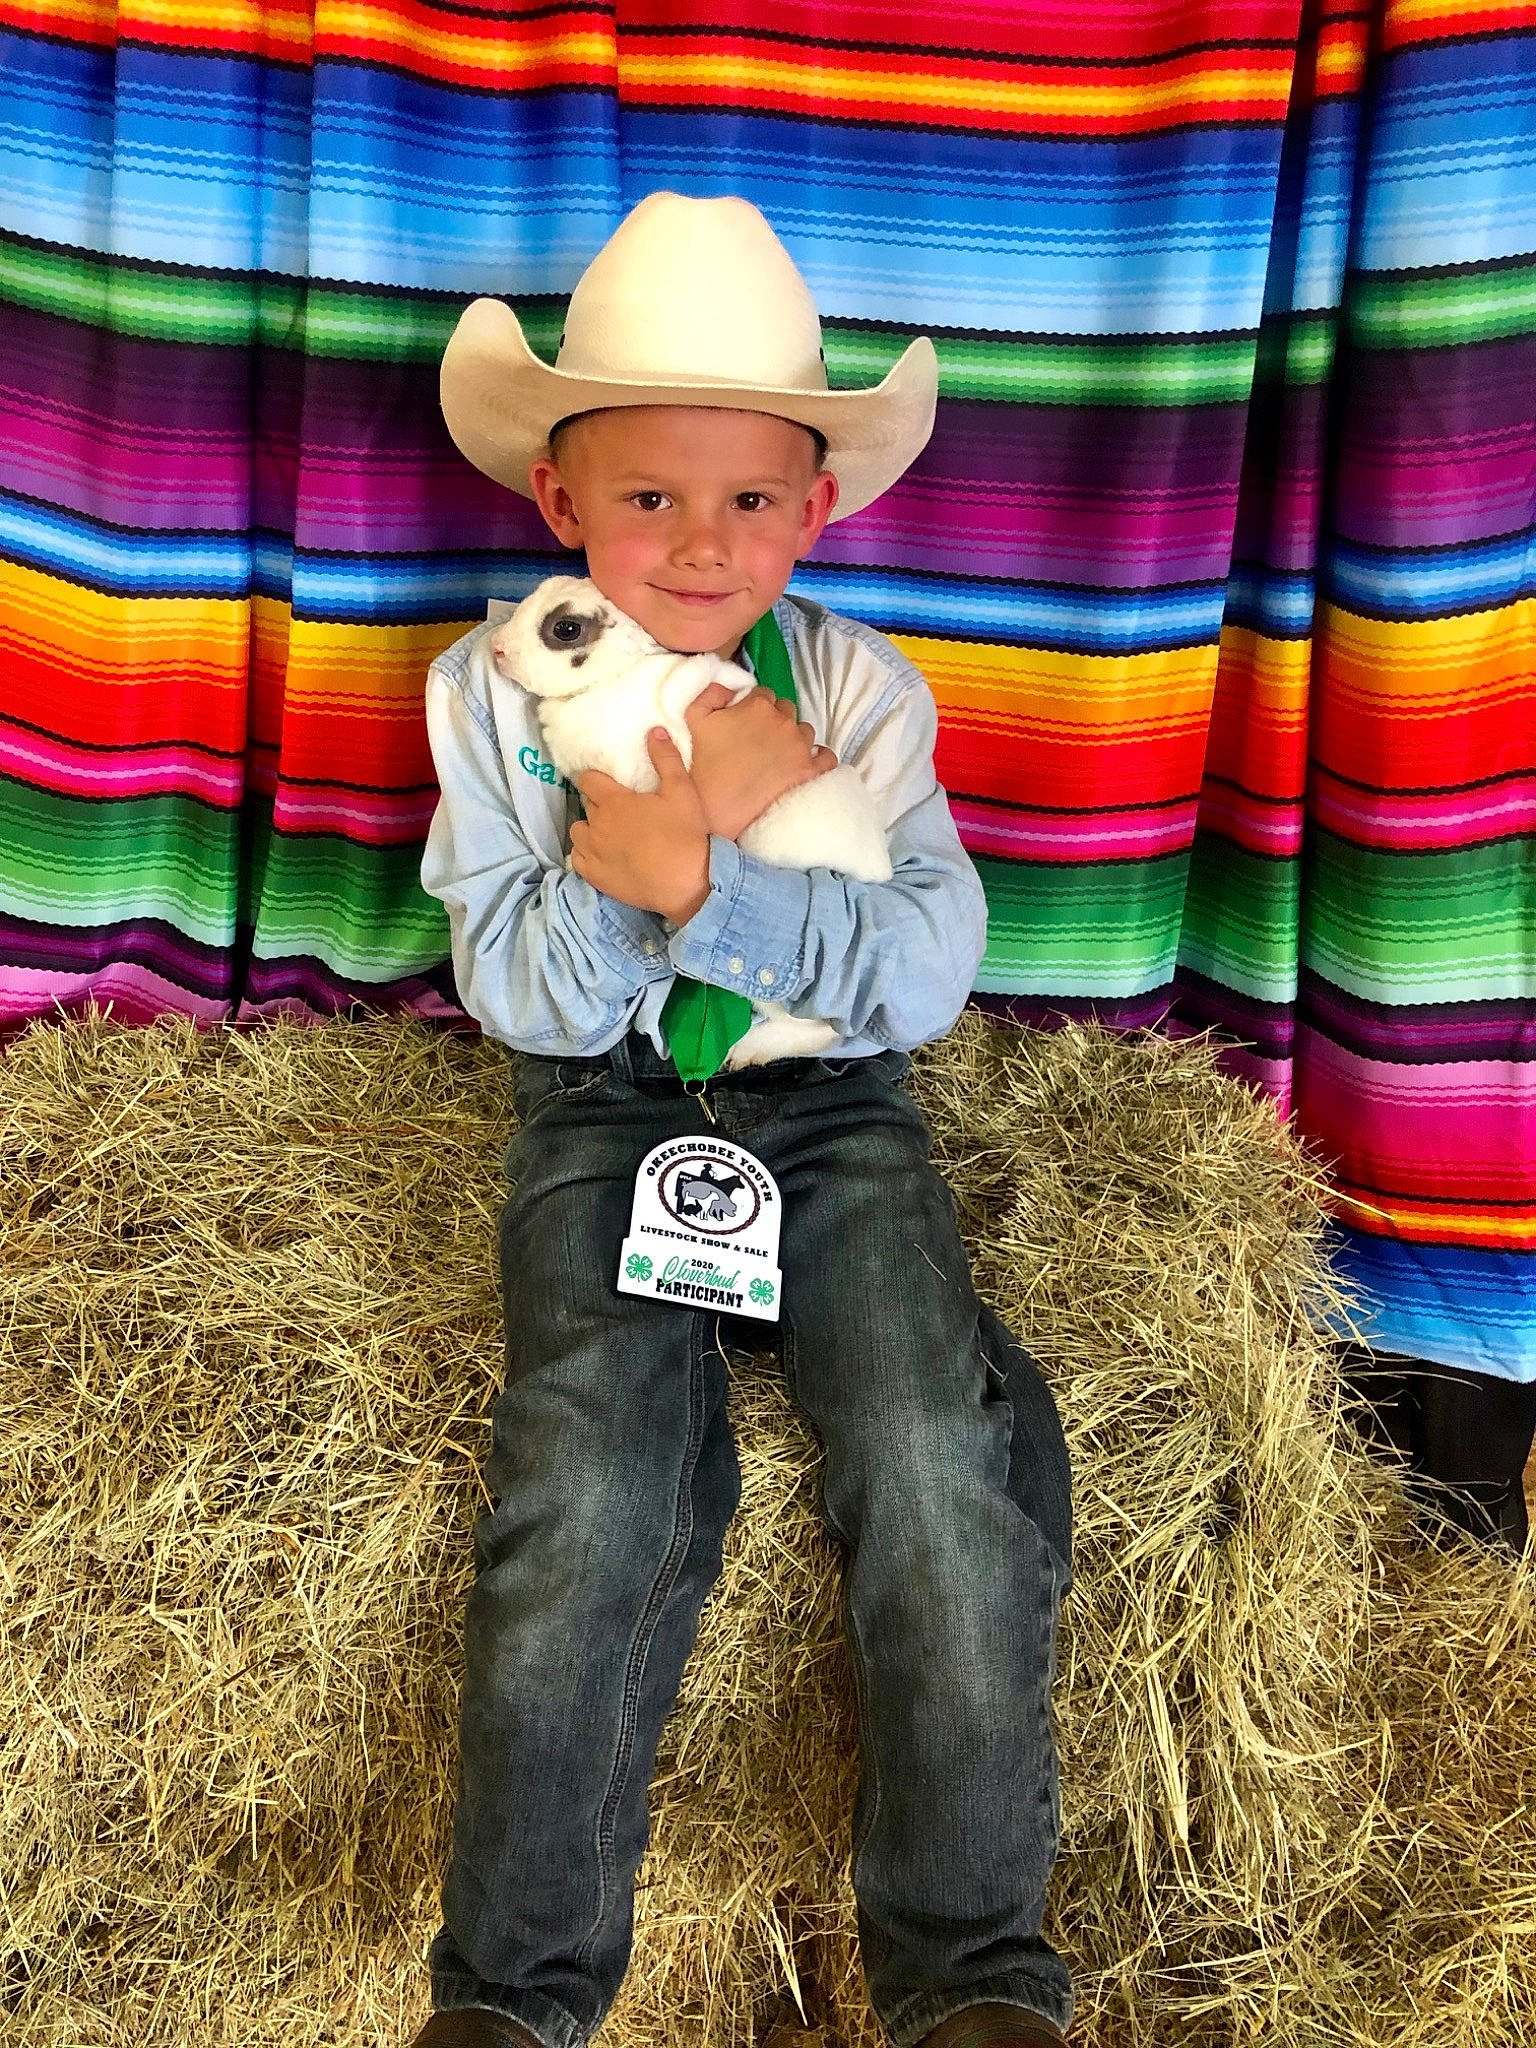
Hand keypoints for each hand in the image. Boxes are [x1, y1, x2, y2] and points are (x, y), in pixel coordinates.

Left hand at [570, 729, 710, 924]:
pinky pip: (577, 859)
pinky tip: (601, 855)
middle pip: (587, 806)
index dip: (596, 779)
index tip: (606, 784)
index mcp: (614, 801)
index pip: (589, 780)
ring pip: (578, 831)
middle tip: (620, 811)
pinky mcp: (594, 876)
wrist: (685, 884)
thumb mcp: (682, 791)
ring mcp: (592, 852)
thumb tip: (653, 731)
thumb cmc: (685, 834)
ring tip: (608, 833)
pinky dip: (585, 853)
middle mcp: (597, 824)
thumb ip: (666, 759)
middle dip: (599, 804)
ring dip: (589, 828)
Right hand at [684, 682, 837, 840]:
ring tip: (779, 755)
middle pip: (786, 709)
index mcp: (758, 706)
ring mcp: (801, 746)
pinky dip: (819, 757)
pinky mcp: (811, 771)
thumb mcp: (694, 720)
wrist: (722, 811)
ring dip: (794, 737)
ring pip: (805, 730)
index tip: (745, 723)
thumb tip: (727, 687)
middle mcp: (784, 721)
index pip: (763, 694)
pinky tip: (807, 763)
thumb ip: (709, 694)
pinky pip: (827, 756)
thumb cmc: (705, 768)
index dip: (753, 707)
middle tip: (760, 740)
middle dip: (775, 719)